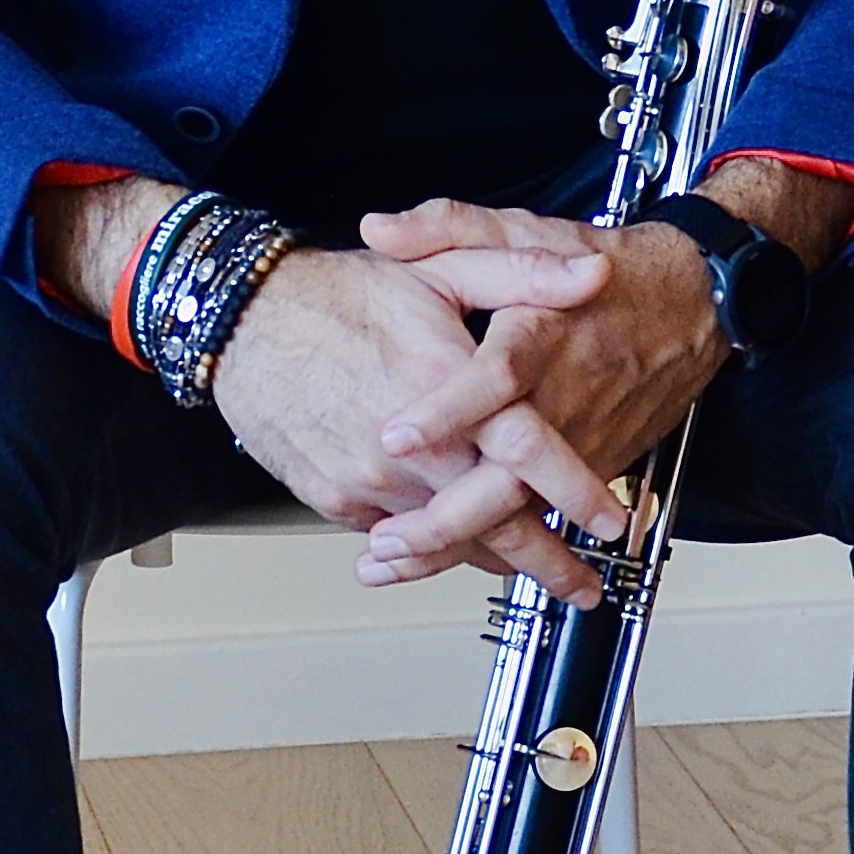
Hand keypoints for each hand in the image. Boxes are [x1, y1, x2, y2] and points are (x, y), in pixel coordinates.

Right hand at [26, 169, 621, 602]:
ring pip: (447, 538)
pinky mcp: (337, 499)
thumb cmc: (336, 294)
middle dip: (548, 563)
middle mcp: (410, 447)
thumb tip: (593, 275)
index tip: (612, 520)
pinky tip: (456, 547)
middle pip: (494, 521)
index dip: (576, 489)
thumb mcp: (438, 268)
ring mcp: (371, 481)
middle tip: (584, 585)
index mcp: (445, 385)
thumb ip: (523, 274)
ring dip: (492, 559)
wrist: (241, 320)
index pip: (526, 450)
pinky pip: (399, 537)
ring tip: (532, 574)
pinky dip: (433, 547)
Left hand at [350, 199, 727, 590]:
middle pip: (508, 471)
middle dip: (446, 516)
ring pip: (523, 508)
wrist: (694, 302)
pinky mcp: (593, 465)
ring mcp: (581, 440)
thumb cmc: (606, 268)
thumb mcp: (526, 229)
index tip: (395, 435)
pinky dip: (496, 544)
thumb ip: (448, 226)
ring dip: (462, 544)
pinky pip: (541, 514)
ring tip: (397, 561)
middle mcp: (562, 398)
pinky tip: (442, 560)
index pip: (494, 378)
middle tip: (387, 539)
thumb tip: (378, 229)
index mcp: (542, 335)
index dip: (446, 410)